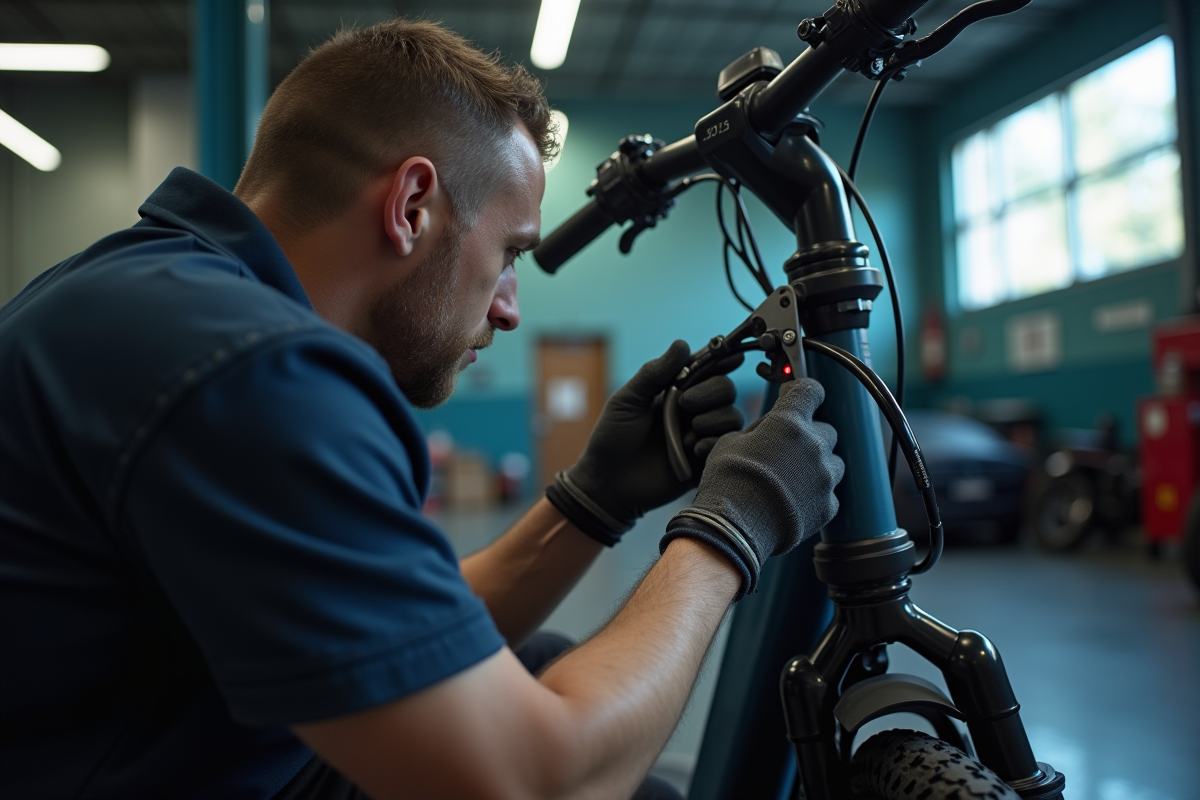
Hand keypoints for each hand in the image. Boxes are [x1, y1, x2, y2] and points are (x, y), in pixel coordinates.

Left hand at [546, 340, 744, 544]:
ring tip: (685, 435)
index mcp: (675, 391)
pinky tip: (691, 450)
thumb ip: (654, 373)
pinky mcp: (705, 460)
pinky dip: (712, 443)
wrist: (608, 483)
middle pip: (726, 389)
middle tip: (684, 405)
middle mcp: (693, 410)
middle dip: (710, 392)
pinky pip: (727, 444)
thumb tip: (682, 343)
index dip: (722, 360)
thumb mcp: (628, 399)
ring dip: (712, 420)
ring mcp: (701, 435)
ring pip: (732, 415)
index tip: (732, 356)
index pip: (706, 368)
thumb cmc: (612, 438)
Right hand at [660, 377, 843, 599]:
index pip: (812, 390)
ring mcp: (825, 476)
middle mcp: (814, 444)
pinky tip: (793, 502)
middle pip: (825, 429)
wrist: (734, 528)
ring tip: (792, 479)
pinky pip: (829, 493)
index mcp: (789, 421)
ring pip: (833, 462)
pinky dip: (815, 495)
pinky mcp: (828, 505)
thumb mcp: (732, 442)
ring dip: (817, 465)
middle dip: (809, 436)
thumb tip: (769, 428)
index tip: (798, 398)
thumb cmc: (727, 481)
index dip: (804, 393)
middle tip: (787, 450)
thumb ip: (760, 430)